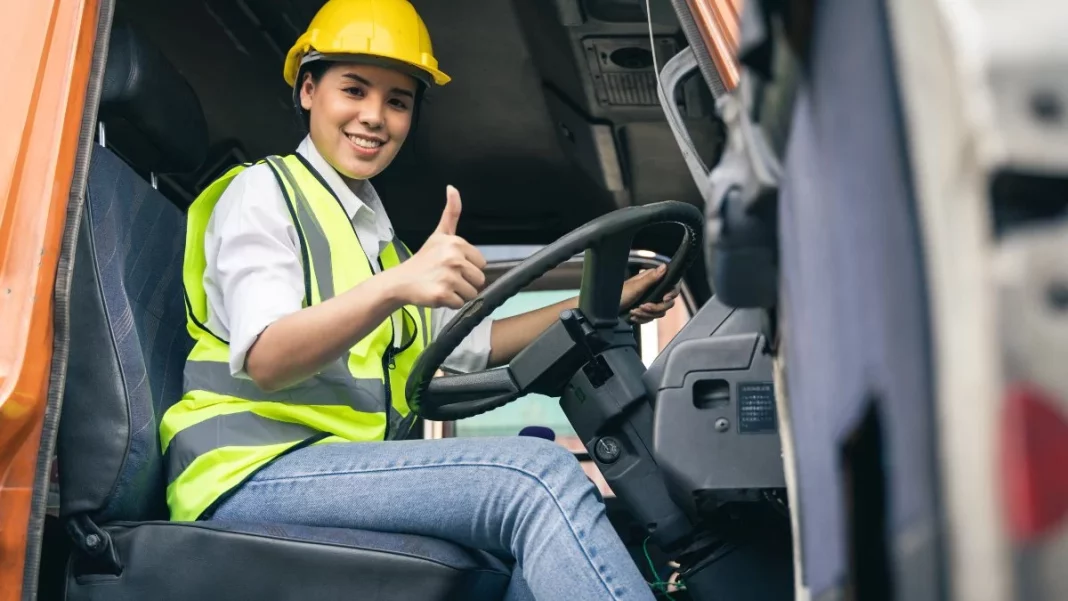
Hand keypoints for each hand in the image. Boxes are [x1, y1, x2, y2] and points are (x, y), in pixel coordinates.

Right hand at [390, 186, 486, 308]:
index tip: (450, 265)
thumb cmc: (423, 260)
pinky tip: (437, 294)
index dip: (468, 268)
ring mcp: (448, 277)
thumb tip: (453, 188)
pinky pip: (460, 304)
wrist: (400, 281)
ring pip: (471, 293)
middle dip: (465, 282)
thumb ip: (451, 212)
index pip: (481, 264)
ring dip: (458, 293)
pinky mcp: (442, 294)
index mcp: (456, 243)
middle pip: (479, 280)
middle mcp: (453, 258)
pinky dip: (449, 304)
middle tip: (446, 277)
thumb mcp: (439, 234)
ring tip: (442, 285)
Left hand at [619, 264, 678, 324]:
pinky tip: (633, 316)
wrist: (606, 310)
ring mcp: (650, 301)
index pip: (673, 284)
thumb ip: (651, 278)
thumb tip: (665, 266)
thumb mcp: (635, 286)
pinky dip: (642, 319)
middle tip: (642, 306)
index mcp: (652, 279)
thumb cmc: (618, 295)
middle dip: (655, 307)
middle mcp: (654, 289)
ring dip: (646, 314)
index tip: (665, 298)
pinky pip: (652, 318)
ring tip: (634, 311)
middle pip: (668, 302)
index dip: (673, 292)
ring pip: (660, 312)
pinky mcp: (645, 311)